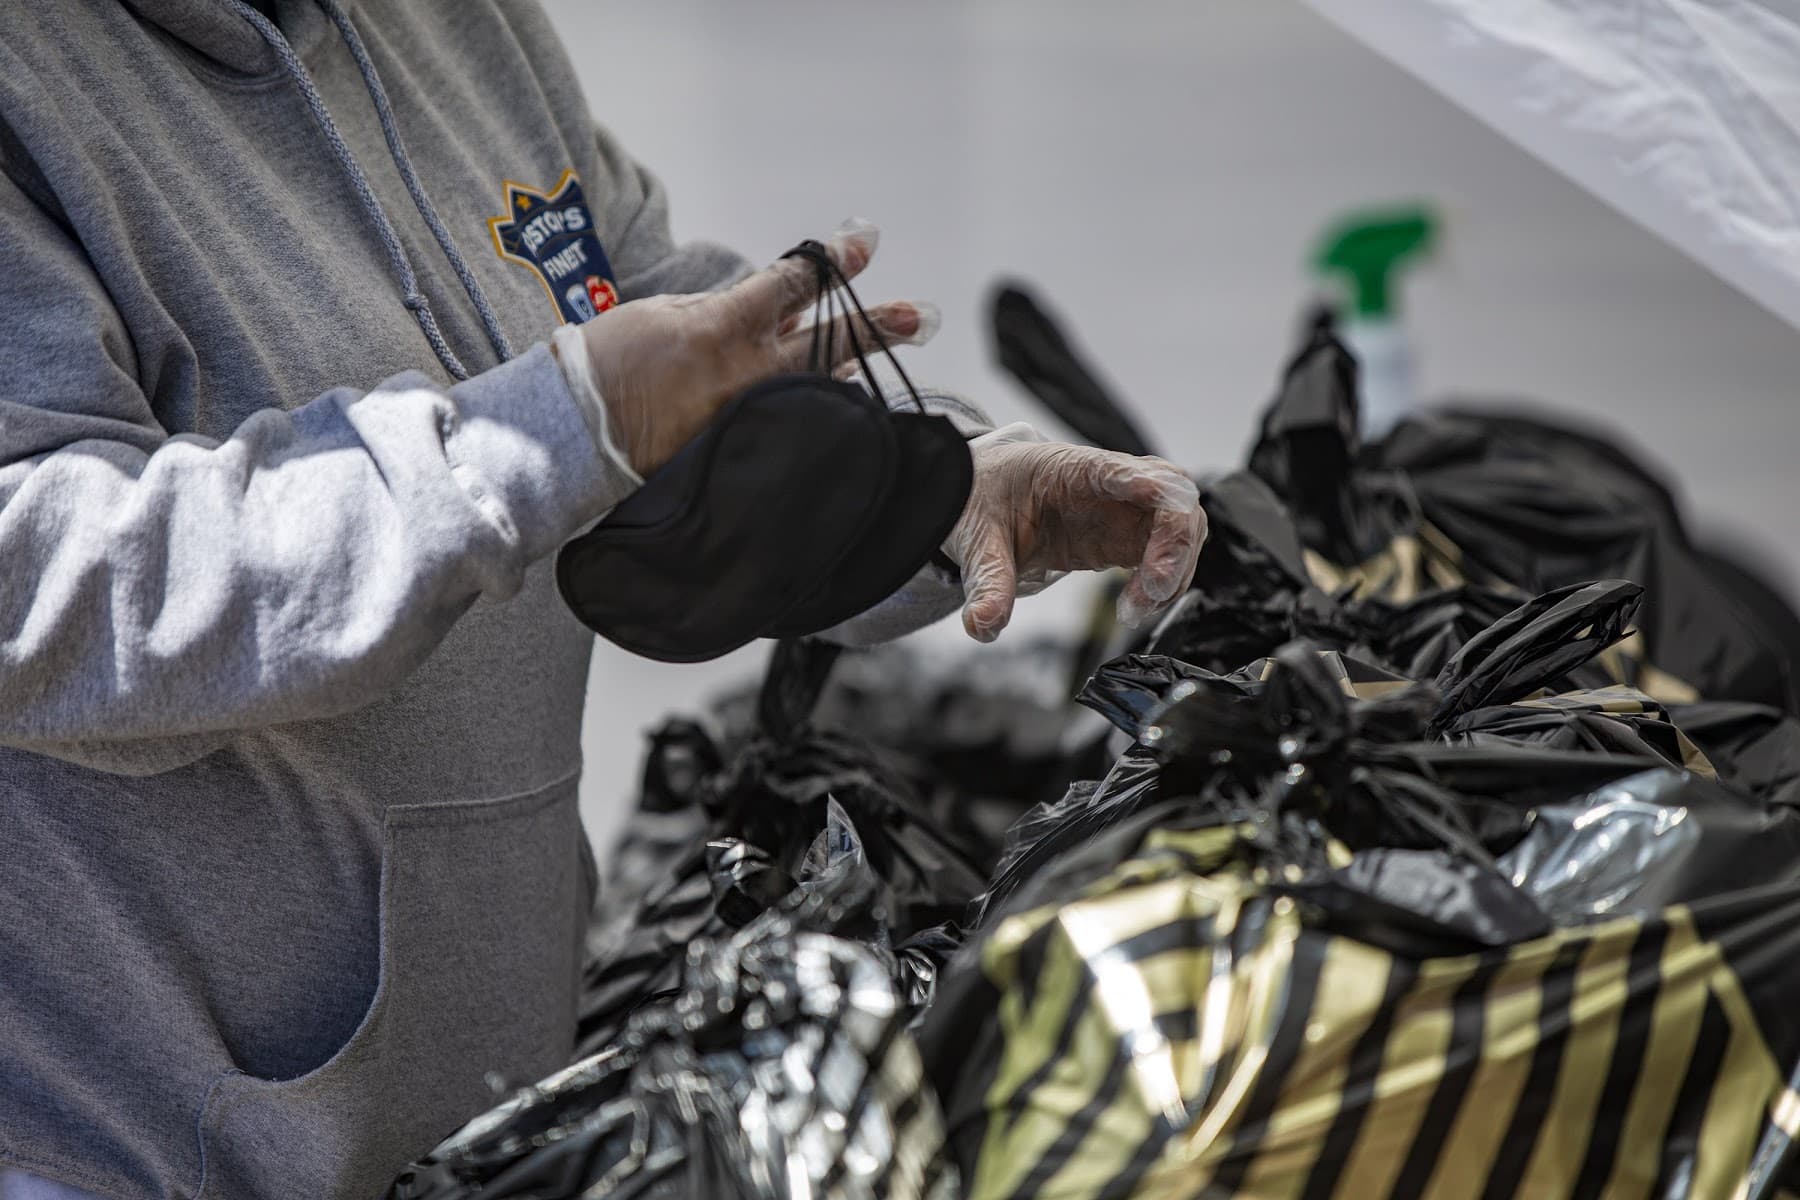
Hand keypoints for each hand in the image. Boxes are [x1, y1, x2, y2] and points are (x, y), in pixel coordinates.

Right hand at [577, 219, 936, 475]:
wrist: (575, 432)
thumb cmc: (609, 363)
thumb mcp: (666, 314)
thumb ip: (725, 309)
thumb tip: (771, 306)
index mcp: (725, 327)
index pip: (794, 284)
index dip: (833, 261)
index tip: (863, 242)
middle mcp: (748, 374)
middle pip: (828, 342)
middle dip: (876, 324)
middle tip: (922, 316)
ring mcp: (749, 418)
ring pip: (818, 391)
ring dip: (850, 371)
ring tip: (882, 357)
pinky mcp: (741, 453)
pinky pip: (792, 429)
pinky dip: (814, 415)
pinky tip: (837, 411)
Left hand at [945, 434, 1205, 642]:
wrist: (980, 497)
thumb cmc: (984, 499)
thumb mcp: (977, 539)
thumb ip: (987, 581)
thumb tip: (983, 626)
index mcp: (1075, 468)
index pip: (1124, 469)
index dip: (1152, 487)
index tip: (1165, 511)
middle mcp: (1112, 484)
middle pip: (1174, 498)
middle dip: (1176, 544)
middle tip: (1152, 591)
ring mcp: (1125, 511)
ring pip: (1181, 527)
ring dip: (1174, 569)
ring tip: (1135, 611)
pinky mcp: (1126, 537)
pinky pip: (1165, 554)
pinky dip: (1162, 583)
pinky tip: (1134, 609)